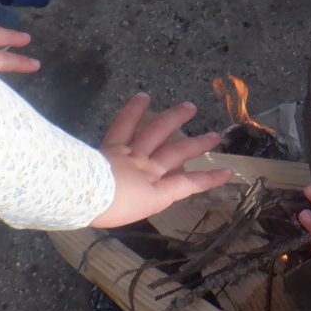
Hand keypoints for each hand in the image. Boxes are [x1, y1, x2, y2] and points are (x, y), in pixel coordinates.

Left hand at [91, 94, 228, 226]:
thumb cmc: (107, 211)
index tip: (227, 172)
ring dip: (174, 118)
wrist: (83, 195)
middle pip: (177, 153)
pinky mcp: (113, 144)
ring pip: (157, 131)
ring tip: (189, 107)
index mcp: (155, 191)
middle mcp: (148, 169)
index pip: (188, 184)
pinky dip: (134, 110)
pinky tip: (142, 97)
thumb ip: (148, 199)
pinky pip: (125, 124)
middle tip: (215, 136)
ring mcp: (131, 153)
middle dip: (198, 145)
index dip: (208, 178)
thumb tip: (160, 187)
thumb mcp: (135, 213)